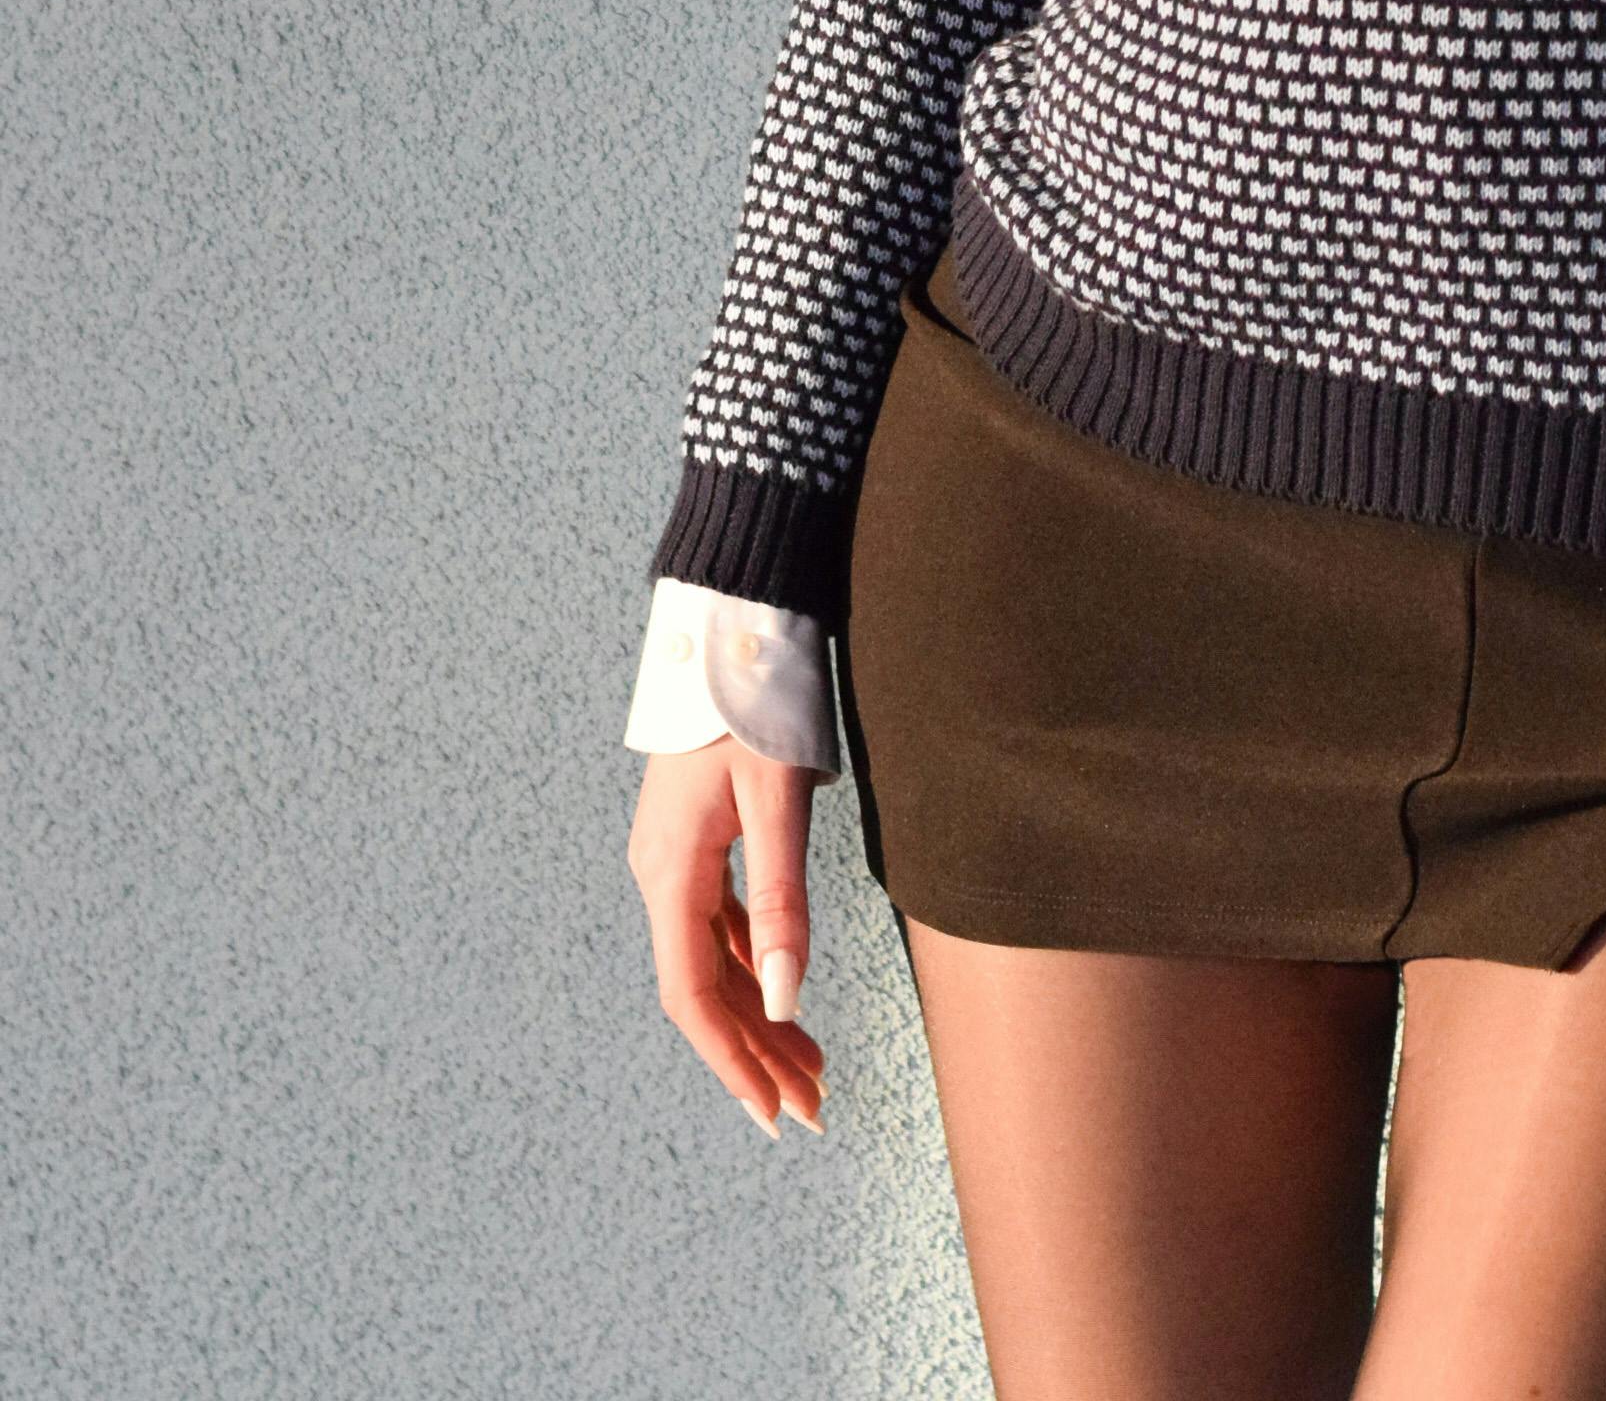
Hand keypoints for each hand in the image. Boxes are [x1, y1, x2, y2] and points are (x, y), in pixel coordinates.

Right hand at [627, 739, 827, 1132]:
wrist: (732, 623)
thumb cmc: (755, 702)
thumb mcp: (778, 799)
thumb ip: (782, 900)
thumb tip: (783, 997)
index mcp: (670, 871)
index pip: (692, 995)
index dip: (732, 1060)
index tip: (772, 1112)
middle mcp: (661, 874)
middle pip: (705, 988)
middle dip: (756, 1052)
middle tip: (812, 1107)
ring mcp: (676, 858)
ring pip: (714, 960)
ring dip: (759, 1014)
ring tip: (811, 1069)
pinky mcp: (697, 840)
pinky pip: (721, 925)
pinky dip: (755, 965)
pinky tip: (785, 994)